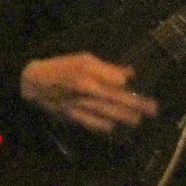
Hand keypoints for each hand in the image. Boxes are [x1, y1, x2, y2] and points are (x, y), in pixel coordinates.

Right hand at [20, 52, 156, 134]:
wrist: (31, 84)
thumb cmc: (58, 67)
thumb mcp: (81, 59)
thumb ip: (107, 68)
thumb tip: (130, 74)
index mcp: (89, 73)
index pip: (121, 82)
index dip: (132, 85)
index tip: (141, 85)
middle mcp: (89, 92)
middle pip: (122, 102)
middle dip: (140, 106)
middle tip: (154, 109)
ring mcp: (83, 107)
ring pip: (114, 116)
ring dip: (128, 118)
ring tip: (137, 119)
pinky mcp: (76, 119)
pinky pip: (99, 126)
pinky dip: (110, 126)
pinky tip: (115, 125)